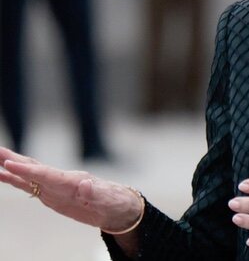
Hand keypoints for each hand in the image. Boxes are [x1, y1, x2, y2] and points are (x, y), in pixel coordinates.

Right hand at [0, 147, 142, 233]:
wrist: (118, 208)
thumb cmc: (114, 203)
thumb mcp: (108, 200)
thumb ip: (95, 193)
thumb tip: (85, 184)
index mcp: (73, 181)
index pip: (47, 174)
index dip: (27, 170)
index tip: (9, 163)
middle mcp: (61, 180)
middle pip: (34, 168)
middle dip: (14, 160)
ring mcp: (55, 186)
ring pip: (29, 174)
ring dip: (11, 166)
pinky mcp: (51, 193)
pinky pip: (29, 185)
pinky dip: (15, 179)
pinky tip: (2, 174)